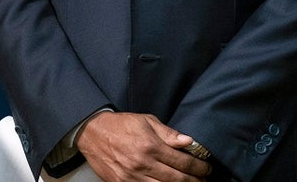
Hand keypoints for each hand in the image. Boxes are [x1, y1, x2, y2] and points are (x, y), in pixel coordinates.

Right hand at [75, 111, 211, 180]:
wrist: (91, 132)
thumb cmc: (120, 125)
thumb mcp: (145, 121)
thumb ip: (168, 133)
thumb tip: (189, 142)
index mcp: (150, 146)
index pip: (183, 162)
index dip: (199, 168)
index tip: (206, 168)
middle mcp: (142, 163)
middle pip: (178, 180)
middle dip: (195, 181)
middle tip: (203, 179)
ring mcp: (132, 177)